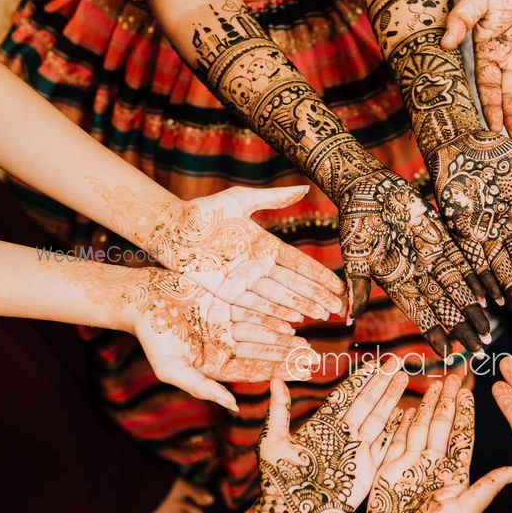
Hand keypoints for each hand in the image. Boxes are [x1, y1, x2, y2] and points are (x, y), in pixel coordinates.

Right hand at [128, 268, 317, 409]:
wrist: (141, 298)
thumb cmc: (152, 335)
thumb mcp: (172, 368)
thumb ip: (203, 388)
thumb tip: (234, 407)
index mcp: (214, 364)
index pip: (251, 371)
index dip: (275, 373)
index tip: (299, 376)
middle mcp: (224, 346)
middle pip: (262, 353)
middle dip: (287, 358)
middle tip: (313, 362)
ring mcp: (227, 324)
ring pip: (263, 332)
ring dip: (284, 339)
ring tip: (307, 345)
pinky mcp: (228, 303)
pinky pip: (255, 310)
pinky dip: (273, 316)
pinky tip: (293, 321)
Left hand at [145, 185, 346, 323]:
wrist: (171, 230)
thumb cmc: (203, 212)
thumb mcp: (239, 200)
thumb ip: (273, 198)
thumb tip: (305, 190)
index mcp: (265, 246)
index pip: (299, 264)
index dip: (319, 275)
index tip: (339, 285)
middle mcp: (259, 266)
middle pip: (294, 284)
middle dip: (317, 296)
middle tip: (340, 308)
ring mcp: (244, 282)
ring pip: (279, 297)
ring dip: (301, 307)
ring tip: (322, 316)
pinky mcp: (227, 293)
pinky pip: (255, 306)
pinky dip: (274, 315)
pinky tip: (293, 322)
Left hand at [245, 359, 407, 512]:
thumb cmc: (278, 482)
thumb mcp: (272, 442)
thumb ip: (279, 411)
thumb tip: (274, 378)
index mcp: (322, 427)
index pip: (345, 397)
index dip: (358, 381)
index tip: (370, 364)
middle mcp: (342, 436)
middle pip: (366, 403)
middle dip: (381, 383)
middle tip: (395, 363)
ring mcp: (356, 452)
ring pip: (378, 419)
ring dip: (391, 399)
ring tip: (403, 379)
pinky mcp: (366, 470)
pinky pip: (385, 445)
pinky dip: (396, 430)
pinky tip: (405, 414)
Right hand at [338, 163, 490, 360]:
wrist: (366, 188)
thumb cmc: (354, 220)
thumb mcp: (354, 253)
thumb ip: (358, 284)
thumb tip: (349, 317)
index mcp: (395, 282)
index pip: (419, 313)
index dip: (434, 333)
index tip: (448, 353)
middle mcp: (416, 274)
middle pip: (443, 306)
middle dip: (461, 328)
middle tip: (480, 350)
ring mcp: (429, 257)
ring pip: (456, 289)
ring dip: (472, 310)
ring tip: (488, 332)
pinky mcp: (440, 238)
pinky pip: (462, 262)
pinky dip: (474, 279)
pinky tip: (488, 296)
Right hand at [356, 374, 511, 512]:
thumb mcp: (466, 512)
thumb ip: (487, 487)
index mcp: (455, 474)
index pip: (462, 436)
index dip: (465, 413)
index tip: (471, 391)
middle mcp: (434, 466)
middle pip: (441, 425)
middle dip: (447, 400)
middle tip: (453, 374)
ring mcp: (410, 466)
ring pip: (421, 428)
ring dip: (426, 406)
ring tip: (434, 383)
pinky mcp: (389, 470)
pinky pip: (396, 440)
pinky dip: (401, 424)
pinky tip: (407, 407)